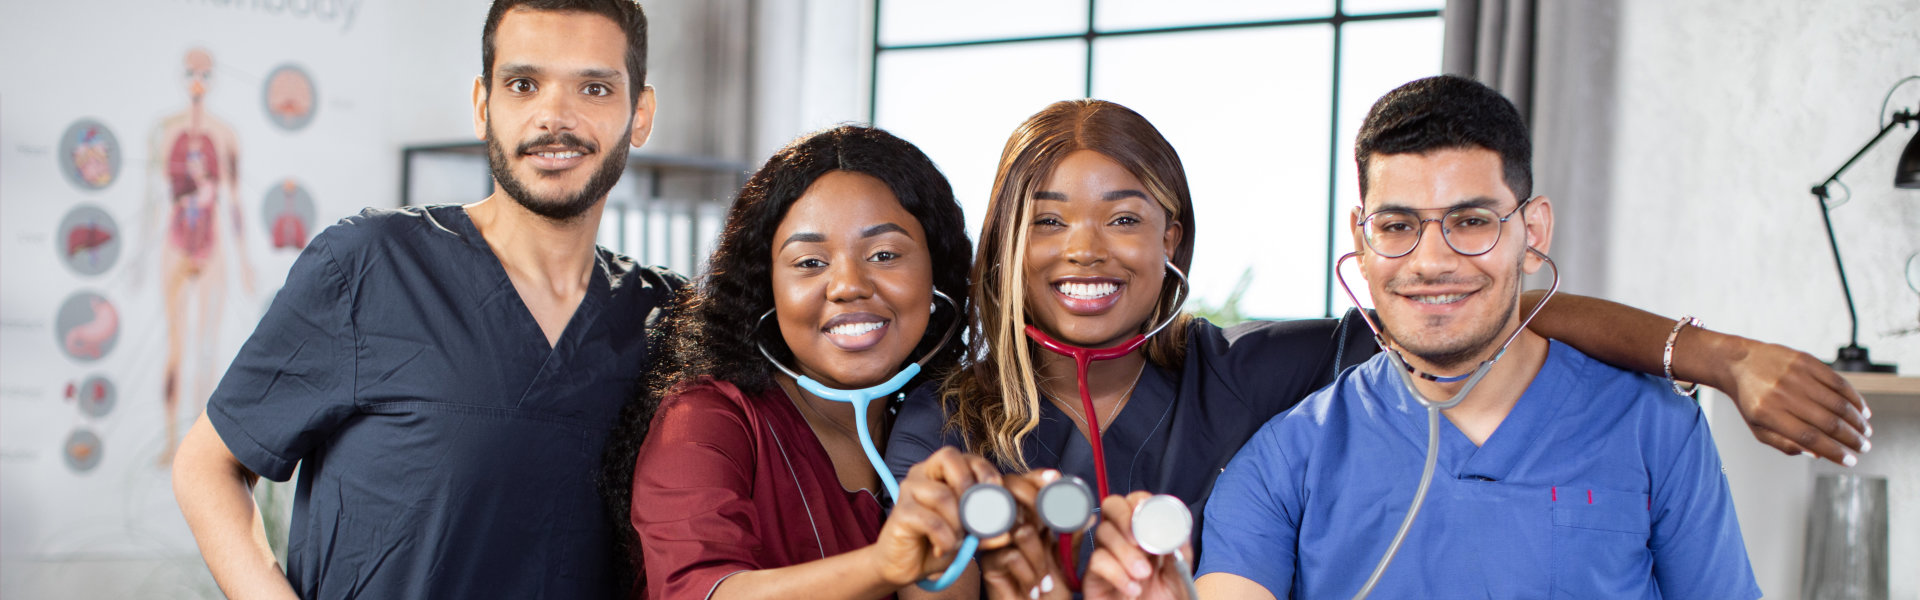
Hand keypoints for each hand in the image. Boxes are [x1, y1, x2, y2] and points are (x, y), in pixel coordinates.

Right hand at [870, 447, 1002, 586]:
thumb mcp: (968, 536)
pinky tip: (942, 548)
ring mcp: (908, 491)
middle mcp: (921, 474)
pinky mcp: (900, 512)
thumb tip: (1006, 533)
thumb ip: (986, 530)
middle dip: (970, 487)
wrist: (906, 566)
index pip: (965, 457)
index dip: (985, 470)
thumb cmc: (937, 542)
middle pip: (948, 458)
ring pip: (943, 495)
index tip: (997, 490)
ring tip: (957, 541)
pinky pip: (931, 521)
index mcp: (939, 472)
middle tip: (976, 517)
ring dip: (958, 523)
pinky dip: (945, 538)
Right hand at [979, 470, 1069, 599]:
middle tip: (1057, 525)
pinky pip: (1013, 555)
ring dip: (1041, 561)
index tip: (1055, 478)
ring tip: (1045, 583)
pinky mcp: (988, 562)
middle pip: (1014, 495)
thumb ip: (1073, 536)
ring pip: (1024, 532)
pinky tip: (1033, 590)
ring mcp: (997, 542)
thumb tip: (1088, 513)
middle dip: (1041, 505)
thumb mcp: (1066, 560)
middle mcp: (1009, 525)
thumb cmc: (1050, 592)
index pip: (1027, 487)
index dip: (1038, 478)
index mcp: (1028, 519)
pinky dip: (1029, 575)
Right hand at [1084, 492, 1191, 599]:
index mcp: (1145, 533)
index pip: (1135, 502)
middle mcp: (1123, 539)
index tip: (1148, 511)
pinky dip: (1116, 573)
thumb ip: (1179, 550)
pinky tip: (1132, 589)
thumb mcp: (1180, 575)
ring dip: (1125, 552)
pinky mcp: (1092, 577)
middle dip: (1124, 517)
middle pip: (1111, 506)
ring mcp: (1106, 556)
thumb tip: (1175, 528)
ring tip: (1144, 575)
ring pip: (1103, 534)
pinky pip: (1096, 562)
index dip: (1139, 502)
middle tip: (1139, 539)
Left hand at [1715, 336, 1870, 465]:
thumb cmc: (1750, 399)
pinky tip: (1862, 410)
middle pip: (1828, 422)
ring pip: (1837, 403)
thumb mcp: (1758, 428)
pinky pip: (1838, 382)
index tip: (1850, 461)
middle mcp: (1781, 393)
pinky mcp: (1806, 361)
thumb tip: (1819, 454)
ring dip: (1857, 421)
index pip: (1809, 438)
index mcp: (1767, 413)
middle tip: (1864, 447)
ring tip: (1866, 432)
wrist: (1738, 362)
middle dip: (1852, 439)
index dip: (1834, 452)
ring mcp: (1795, 375)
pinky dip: (1854, 398)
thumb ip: (1786, 444)